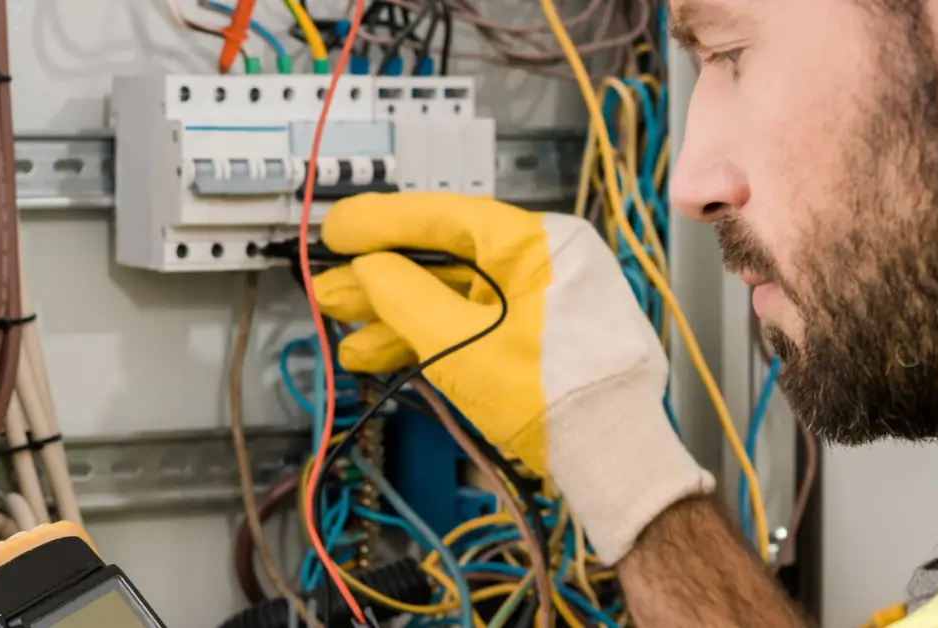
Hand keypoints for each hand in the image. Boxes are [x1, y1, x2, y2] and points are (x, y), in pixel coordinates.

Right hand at [313, 192, 713, 562]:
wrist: (609, 461)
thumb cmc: (557, 397)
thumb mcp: (462, 343)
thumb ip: (405, 298)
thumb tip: (367, 269)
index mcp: (541, 244)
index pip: (448, 217)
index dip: (383, 223)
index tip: (337, 229)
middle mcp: (543, 263)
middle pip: (445, 259)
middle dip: (380, 279)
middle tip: (328, 287)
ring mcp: (539, 303)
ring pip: (452, 297)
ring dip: (395, 315)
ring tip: (343, 329)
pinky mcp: (532, 339)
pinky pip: (471, 324)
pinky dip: (427, 337)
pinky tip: (378, 351)